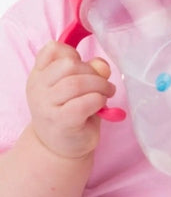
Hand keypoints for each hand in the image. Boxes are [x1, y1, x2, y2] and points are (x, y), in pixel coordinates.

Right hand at [26, 41, 114, 158]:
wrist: (61, 146)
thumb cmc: (72, 111)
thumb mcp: (79, 86)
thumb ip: (90, 70)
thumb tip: (101, 65)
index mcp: (39, 75)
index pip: (52, 49)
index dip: (73, 53)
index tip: (84, 66)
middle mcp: (38, 88)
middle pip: (69, 65)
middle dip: (93, 72)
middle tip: (103, 84)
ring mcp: (46, 106)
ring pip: (77, 83)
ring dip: (100, 86)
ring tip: (107, 93)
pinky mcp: (61, 121)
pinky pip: (84, 102)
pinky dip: (99, 100)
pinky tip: (101, 105)